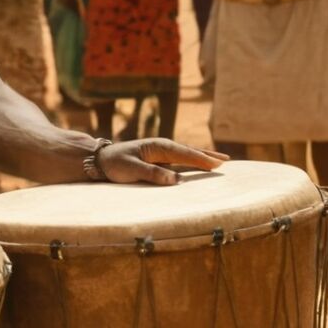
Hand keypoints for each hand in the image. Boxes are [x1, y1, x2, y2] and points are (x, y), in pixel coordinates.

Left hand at [99, 139, 227, 185]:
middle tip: (226, 161)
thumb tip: (175, 180)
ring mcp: (161, 153)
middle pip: (189, 151)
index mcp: (157, 146)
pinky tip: (200, 165)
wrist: (100, 160)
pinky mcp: (159, 160)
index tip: (217, 164)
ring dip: (203, 157)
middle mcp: (162, 147)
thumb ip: (152, 174)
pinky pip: (180, 161)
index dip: (201, 159)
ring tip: (221, 161)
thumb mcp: (131, 169)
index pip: (183, 153)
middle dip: (207, 156)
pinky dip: (192, 161)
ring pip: (186, 155)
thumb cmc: (115, 163)